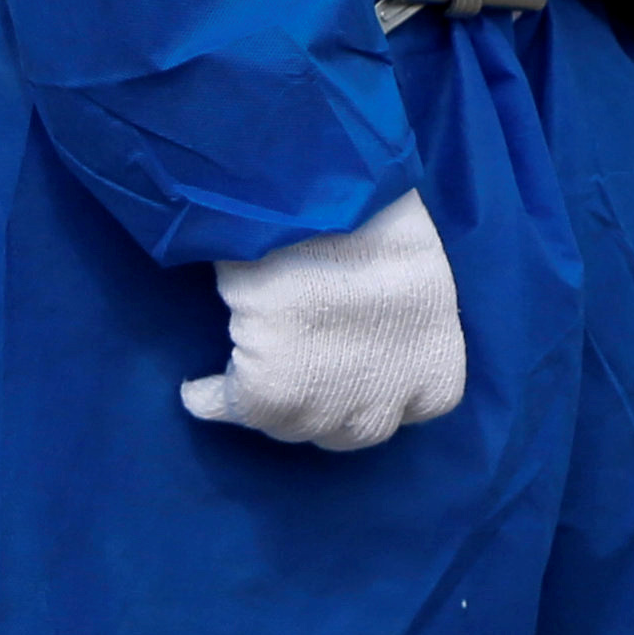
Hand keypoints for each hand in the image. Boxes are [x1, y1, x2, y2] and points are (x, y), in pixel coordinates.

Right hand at [179, 190, 466, 450]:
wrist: (324, 204)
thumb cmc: (377, 213)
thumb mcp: (414, 264)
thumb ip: (399, 309)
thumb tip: (369, 314)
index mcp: (436, 361)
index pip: (423, 403)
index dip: (393, 388)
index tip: (369, 364)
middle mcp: (387, 398)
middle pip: (355, 430)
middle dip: (334, 409)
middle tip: (309, 375)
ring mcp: (326, 405)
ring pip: (293, 428)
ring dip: (274, 411)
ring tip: (252, 381)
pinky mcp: (269, 395)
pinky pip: (230, 408)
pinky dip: (210, 400)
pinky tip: (197, 390)